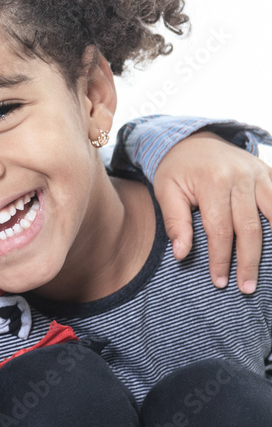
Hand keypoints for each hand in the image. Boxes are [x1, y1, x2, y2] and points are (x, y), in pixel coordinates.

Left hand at [153, 131, 271, 292]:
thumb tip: (182, 255)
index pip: (219, 230)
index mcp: (212, 182)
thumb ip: (176, 223)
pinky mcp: (268, 172)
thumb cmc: (176, 170)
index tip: (220, 281)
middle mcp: (241, 176)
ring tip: (270, 270)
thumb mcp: (166, 192)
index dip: (221, 258)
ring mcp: (259, 173)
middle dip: (249, 261)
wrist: (192, 139)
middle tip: (247, 287)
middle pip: (249, 227)